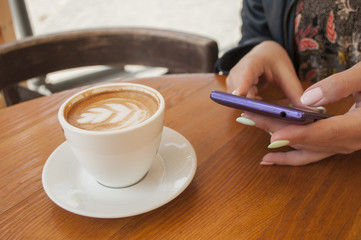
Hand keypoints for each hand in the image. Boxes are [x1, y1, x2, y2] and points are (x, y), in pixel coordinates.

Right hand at [226, 41, 303, 104]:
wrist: (264, 53)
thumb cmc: (274, 60)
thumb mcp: (287, 74)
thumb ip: (296, 94)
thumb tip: (310, 111)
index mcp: (252, 63)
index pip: (245, 75)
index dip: (241, 86)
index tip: (239, 97)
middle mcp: (237, 73)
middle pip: (241, 94)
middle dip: (255, 106)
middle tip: (272, 114)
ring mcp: (232, 82)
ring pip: (241, 102)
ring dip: (255, 108)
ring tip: (270, 106)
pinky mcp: (232, 90)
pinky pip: (241, 103)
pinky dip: (252, 106)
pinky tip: (262, 105)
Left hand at [239, 62, 360, 165]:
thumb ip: (340, 86)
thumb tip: (306, 100)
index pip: (323, 134)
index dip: (297, 135)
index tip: (273, 135)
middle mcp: (352, 142)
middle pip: (308, 140)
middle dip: (275, 128)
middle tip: (248, 117)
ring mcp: (346, 145)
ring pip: (307, 148)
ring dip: (278, 138)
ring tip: (251, 125)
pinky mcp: (340, 142)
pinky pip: (312, 154)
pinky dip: (291, 155)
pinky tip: (269, 157)